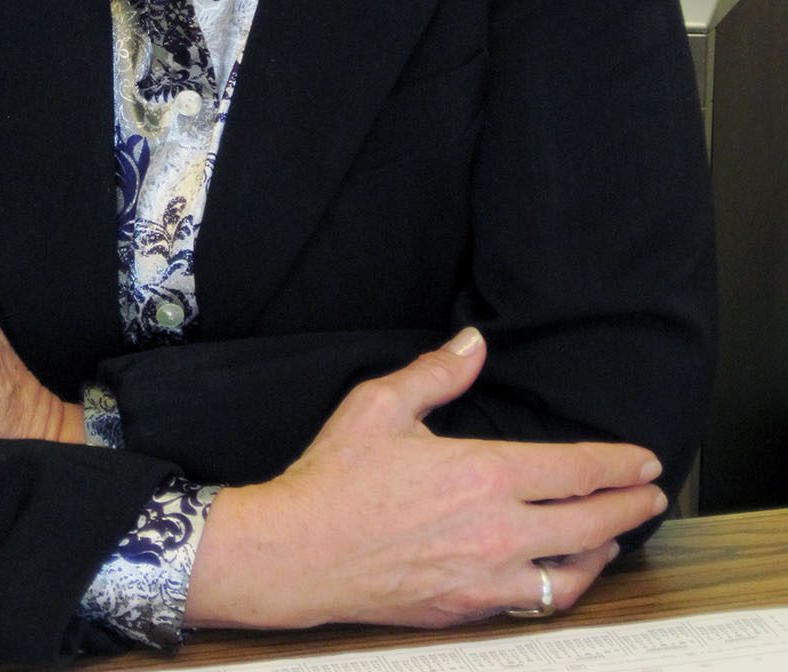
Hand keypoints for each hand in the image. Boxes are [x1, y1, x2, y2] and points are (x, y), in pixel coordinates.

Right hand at [186, 328, 665, 630]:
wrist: (301, 552)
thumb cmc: (337, 479)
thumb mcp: (381, 405)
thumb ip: (436, 373)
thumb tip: (473, 344)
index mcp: (483, 473)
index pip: (575, 469)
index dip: (618, 465)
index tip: (645, 461)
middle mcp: (499, 529)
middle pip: (591, 522)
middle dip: (629, 506)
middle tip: (650, 496)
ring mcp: (488, 575)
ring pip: (573, 570)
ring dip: (604, 549)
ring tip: (616, 535)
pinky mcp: (470, 606)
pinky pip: (538, 601)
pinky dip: (566, 586)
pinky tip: (565, 574)